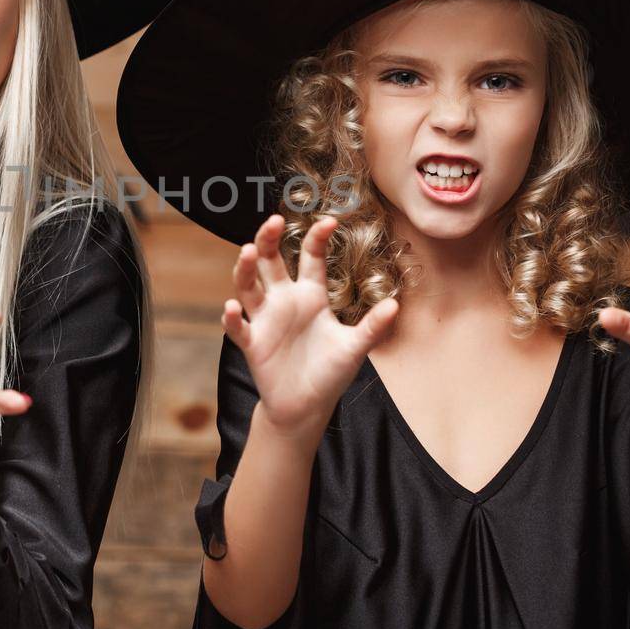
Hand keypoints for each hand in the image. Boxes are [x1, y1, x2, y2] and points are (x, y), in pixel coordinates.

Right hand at [224, 214, 400, 437]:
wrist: (306, 407)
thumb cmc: (330, 373)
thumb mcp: (354, 348)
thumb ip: (372, 326)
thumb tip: (396, 304)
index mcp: (311, 296)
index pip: (310, 258)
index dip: (317, 238)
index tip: (329, 221)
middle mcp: (285, 301)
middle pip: (270, 262)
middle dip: (268, 239)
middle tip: (272, 222)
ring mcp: (266, 320)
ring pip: (248, 287)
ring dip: (245, 269)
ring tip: (249, 252)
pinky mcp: (253, 343)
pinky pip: (239, 327)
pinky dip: (234, 317)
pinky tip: (234, 308)